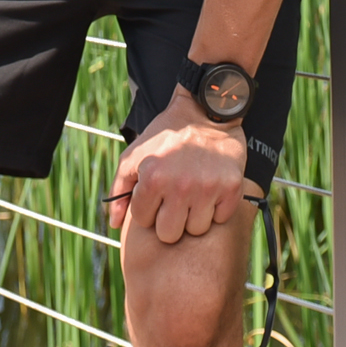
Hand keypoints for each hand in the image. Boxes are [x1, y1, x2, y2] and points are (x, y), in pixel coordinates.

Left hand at [106, 88, 247, 243]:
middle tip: (174, 200)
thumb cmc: (166, 135)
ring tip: (193, 194)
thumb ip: (119, 188)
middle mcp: (181, 186)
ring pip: (196, 229)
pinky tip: (211, 190)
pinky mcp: (232, 188)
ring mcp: (208, 188)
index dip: (148, 209)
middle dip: (169, 219)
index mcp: (153, 178)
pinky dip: (216, 208)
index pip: (144, 220)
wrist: (206, 112)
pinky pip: (221, 218)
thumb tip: (113, 224)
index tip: (156, 195)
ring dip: (194, 216)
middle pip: (169, 234)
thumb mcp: (134, 154)